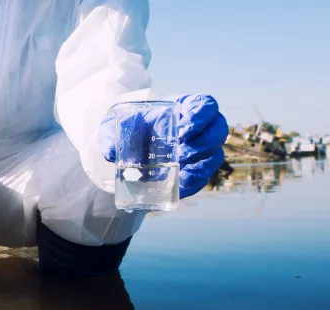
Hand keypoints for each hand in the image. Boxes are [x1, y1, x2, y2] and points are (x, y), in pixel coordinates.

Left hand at [100, 94, 227, 197]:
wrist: (129, 146)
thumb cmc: (131, 127)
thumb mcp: (119, 124)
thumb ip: (112, 133)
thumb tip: (111, 152)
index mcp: (187, 107)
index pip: (207, 105)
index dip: (201, 116)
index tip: (183, 129)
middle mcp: (201, 128)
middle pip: (218, 131)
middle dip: (204, 142)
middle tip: (181, 150)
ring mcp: (201, 150)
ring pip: (215, 156)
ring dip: (200, 163)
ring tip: (178, 166)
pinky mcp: (195, 170)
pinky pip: (203, 177)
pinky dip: (194, 180)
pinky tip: (181, 184)